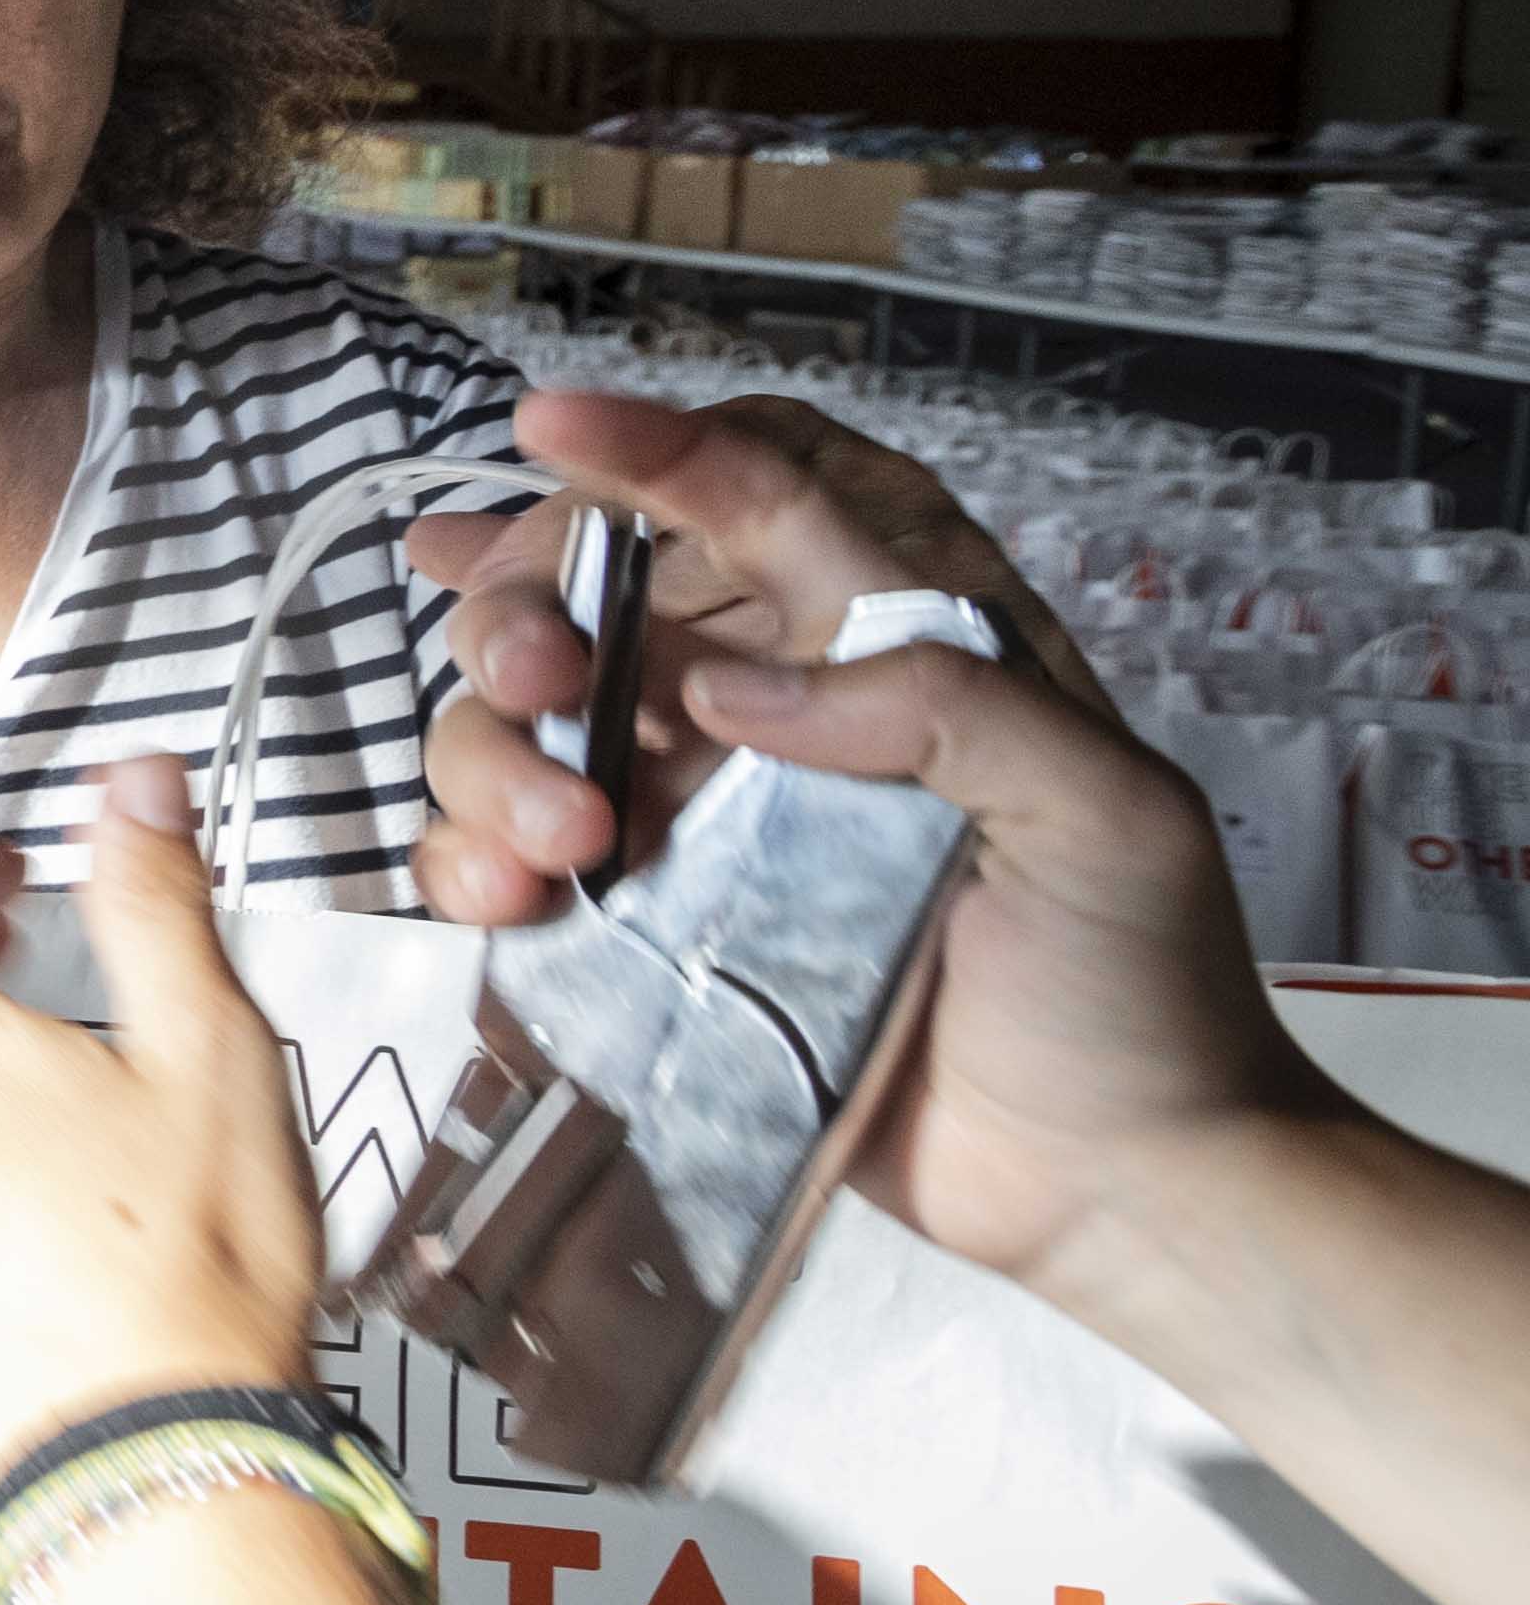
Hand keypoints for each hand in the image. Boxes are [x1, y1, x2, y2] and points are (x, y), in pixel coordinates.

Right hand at [411, 390, 1335, 1312]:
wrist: (1109, 1181)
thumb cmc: (1139, 981)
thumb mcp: (1104, 809)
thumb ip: (946, 702)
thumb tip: (731, 683)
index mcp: (894, 638)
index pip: (760, 491)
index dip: (651, 449)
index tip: (547, 423)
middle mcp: (774, 702)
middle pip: (591, 585)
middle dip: (525, 605)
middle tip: (539, 678)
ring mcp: (695, 812)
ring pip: (518, 717)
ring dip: (493, 751)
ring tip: (566, 844)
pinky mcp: (640, 923)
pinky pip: (500, 853)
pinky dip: (464, 858)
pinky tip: (501, 900)